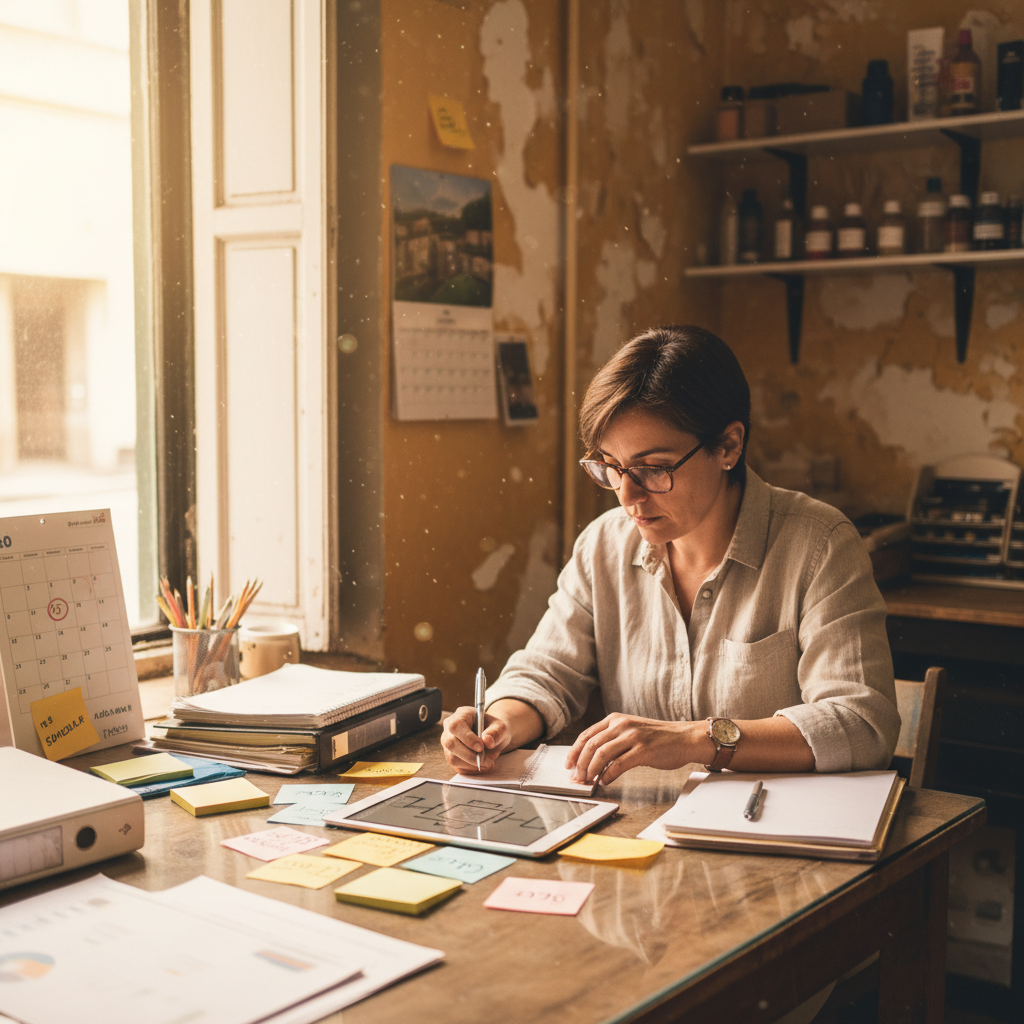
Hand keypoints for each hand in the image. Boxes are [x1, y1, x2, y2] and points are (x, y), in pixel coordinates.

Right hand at [441, 706, 511, 772]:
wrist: (491, 737)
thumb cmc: (494, 729)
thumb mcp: (500, 727)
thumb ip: (496, 732)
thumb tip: (487, 741)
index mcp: (461, 715)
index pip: (456, 726)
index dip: (467, 738)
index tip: (481, 747)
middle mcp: (450, 728)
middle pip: (451, 743)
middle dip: (469, 755)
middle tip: (487, 760)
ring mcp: (448, 743)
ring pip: (452, 758)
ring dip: (471, 764)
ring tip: (488, 763)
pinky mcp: (451, 756)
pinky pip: (456, 766)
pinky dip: (471, 769)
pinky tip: (482, 765)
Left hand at [566, 714, 697, 785]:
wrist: (684, 738)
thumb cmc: (658, 738)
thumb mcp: (631, 731)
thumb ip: (612, 741)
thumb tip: (592, 760)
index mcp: (615, 719)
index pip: (586, 735)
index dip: (574, 751)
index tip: (568, 764)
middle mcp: (622, 725)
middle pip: (590, 745)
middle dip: (580, 764)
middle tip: (576, 778)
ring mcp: (632, 737)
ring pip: (601, 755)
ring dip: (591, 771)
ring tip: (589, 781)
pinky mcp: (643, 750)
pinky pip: (618, 765)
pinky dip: (608, 775)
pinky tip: (605, 782)